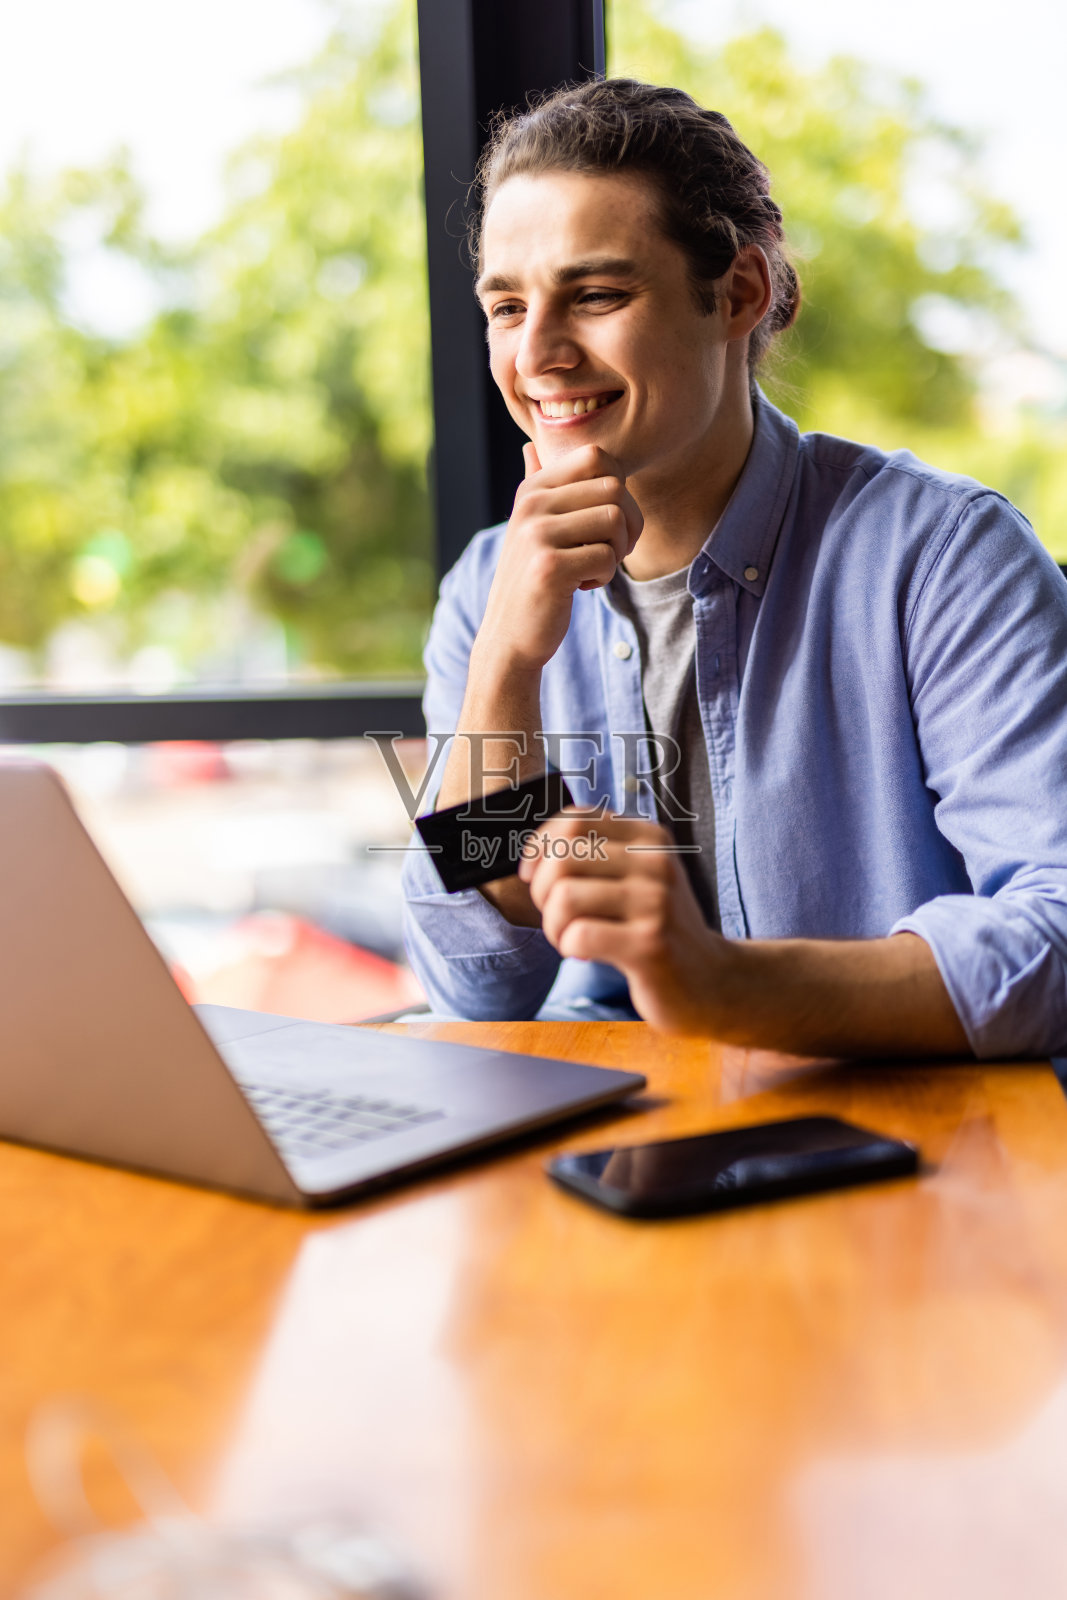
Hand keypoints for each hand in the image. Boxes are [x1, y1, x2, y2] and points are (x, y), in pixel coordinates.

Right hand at [474, 443, 642, 676]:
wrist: (509, 635)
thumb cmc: (533, 579)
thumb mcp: (530, 527)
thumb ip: (536, 486)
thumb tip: (530, 447)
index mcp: (533, 488)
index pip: (597, 456)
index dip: (619, 488)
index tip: (606, 521)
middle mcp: (532, 504)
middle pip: (614, 488)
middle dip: (627, 524)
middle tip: (608, 551)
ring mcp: (537, 535)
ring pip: (615, 520)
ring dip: (616, 551)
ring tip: (592, 568)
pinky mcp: (549, 568)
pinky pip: (607, 557)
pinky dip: (604, 577)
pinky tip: (581, 586)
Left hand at [518, 809, 728, 1035]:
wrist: (712, 980)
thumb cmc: (658, 928)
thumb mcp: (638, 878)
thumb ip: (597, 855)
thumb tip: (534, 853)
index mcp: (650, 838)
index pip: (575, 820)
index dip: (541, 847)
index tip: (535, 876)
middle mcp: (656, 863)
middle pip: (563, 857)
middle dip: (542, 892)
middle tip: (557, 917)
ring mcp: (657, 903)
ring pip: (564, 897)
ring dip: (553, 925)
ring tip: (571, 938)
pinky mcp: (650, 945)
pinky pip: (579, 935)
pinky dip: (569, 947)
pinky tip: (585, 954)